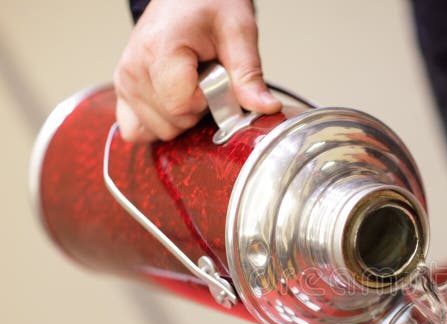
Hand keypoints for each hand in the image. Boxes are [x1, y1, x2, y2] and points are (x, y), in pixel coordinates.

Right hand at [113, 0, 281, 142]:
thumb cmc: (207, 4)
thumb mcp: (238, 33)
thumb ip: (249, 75)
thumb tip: (266, 108)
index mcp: (159, 51)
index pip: (183, 107)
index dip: (208, 102)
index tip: (217, 80)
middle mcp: (133, 68)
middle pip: (172, 123)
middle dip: (197, 111)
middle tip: (206, 79)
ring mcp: (124, 81)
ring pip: (158, 130)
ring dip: (182, 117)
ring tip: (190, 84)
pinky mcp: (123, 90)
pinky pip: (136, 130)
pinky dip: (160, 123)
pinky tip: (174, 103)